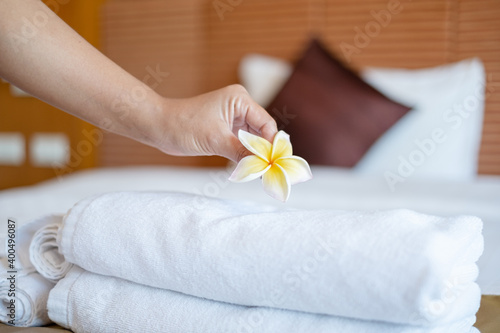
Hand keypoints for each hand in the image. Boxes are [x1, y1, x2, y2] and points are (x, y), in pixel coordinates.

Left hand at [155, 85, 277, 161]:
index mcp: (239, 99)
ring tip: (261, 172)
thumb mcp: (215, 140)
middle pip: (262, 131)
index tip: (275, 164)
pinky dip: (246, 155)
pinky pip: (243, 143)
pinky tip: (249, 167)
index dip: (272, 144)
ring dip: (256, 154)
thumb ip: (241, 153)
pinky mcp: (226, 128)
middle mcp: (240, 106)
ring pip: (254, 138)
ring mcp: (233, 117)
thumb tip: (262, 166)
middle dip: (265, 151)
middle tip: (270, 171)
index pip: (266, 123)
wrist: (159, 127)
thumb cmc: (183, 126)